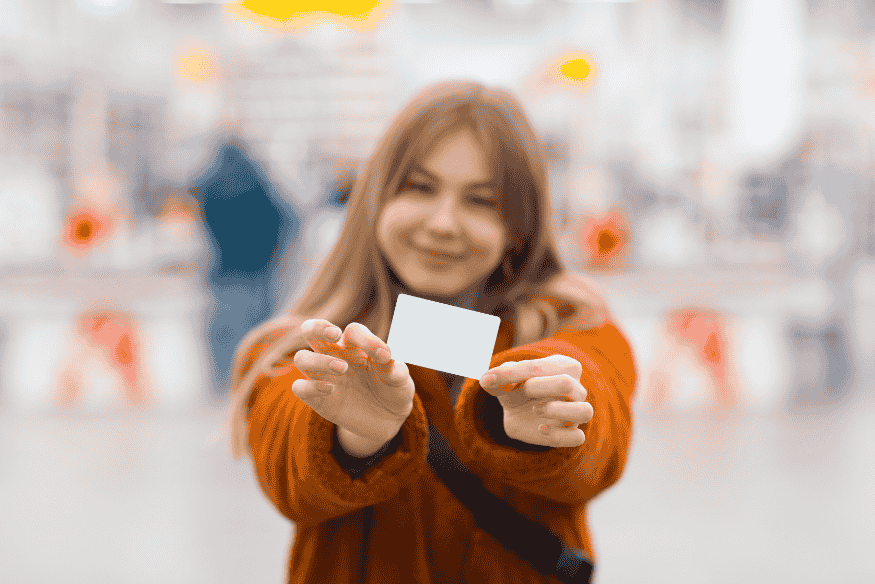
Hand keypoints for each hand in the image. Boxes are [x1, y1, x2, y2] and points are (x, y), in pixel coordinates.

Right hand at [289, 319, 414, 444]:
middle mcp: (335, 355)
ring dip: (318, 360)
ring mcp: (323, 376)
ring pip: (301, 358)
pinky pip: (299, 388)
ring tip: (342, 369)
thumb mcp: (399, 379)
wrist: (388, 419)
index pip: (352, 331)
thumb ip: (393, 367)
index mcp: (356, 345)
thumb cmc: (393, 390)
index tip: (383, 355)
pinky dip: (310, 387)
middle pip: (311, 329)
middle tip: (335, 335)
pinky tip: (331, 389)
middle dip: (318, 327)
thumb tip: (385, 356)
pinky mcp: (317, 399)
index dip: (366, 338)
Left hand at [479, 355, 592, 447]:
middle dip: (539, 387)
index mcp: (563, 366)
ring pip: (585, 411)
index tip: (489, 379)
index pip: (541, 366)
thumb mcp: (505, 379)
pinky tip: (541, 429)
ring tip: (536, 409)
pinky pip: (577, 437)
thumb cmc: (517, 387)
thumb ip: (499, 376)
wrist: (519, 410)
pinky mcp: (572, 433)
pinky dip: (559, 436)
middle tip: (523, 390)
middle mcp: (576, 388)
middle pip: (567, 384)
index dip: (513, 373)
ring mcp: (577, 411)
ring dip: (557, 411)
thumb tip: (486, 379)